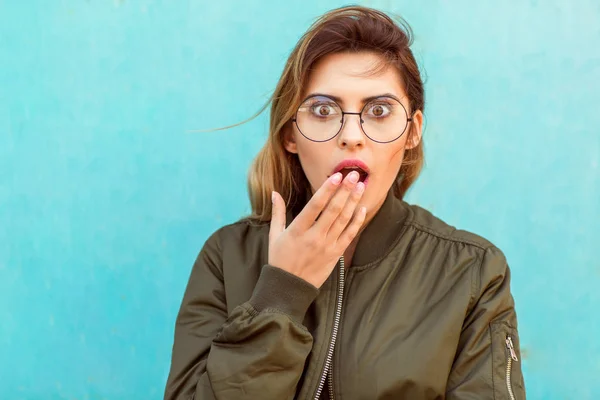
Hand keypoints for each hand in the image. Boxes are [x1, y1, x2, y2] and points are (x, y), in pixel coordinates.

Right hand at [268, 171, 366, 287]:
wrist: (289, 287)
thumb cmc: (280, 259)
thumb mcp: (274, 235)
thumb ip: (277, 213)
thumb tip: (274, 193)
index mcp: (297, 230)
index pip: (315, 206)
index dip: (326, 190)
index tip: (336, 176)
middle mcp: (314, 237)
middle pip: (333, 210)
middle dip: (345, 190)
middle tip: (354, 174)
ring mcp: (327, 246)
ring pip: (344, 220)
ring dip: (353, 201)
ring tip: (361, 186)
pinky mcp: (335, 254)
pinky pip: (349, 235)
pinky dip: (357, 221)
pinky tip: (362, 208)